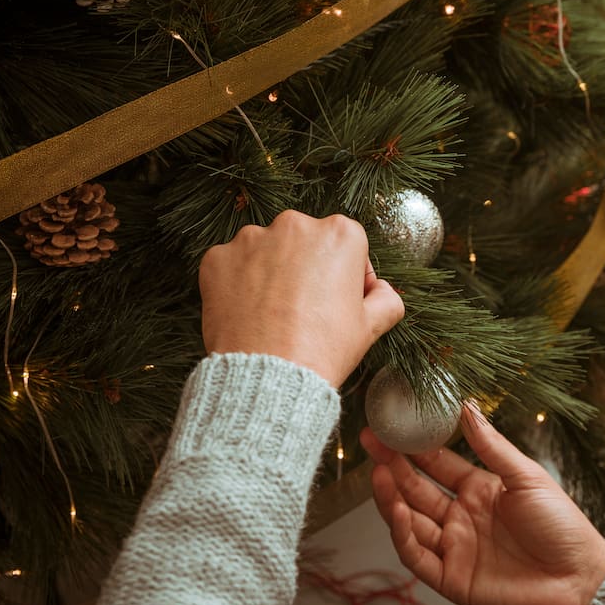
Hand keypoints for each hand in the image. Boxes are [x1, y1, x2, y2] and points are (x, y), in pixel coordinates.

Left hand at [199, 210, 403, 388]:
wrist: (268, 379)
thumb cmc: (323, 351)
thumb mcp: (371, 327)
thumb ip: (387, 299)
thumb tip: (383, 291)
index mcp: (339, 234)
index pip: (348, 245)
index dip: (347, 275)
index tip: (340, 301)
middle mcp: (294, 225)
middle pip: (305, 242)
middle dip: (306, 268)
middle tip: (305, 309)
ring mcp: (251, 239)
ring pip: (266, 251)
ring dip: (270, 273)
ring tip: (274, 314)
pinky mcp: (217, 258)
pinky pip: (231, 266)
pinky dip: (237, 284)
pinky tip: (248, 313)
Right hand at [361, 405, 604, 604]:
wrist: (580, 580)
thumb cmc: (562, 528)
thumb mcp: (526, 476)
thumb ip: (492, 445)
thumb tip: (466, 407)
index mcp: (480, 490)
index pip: (436, 464)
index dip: (412, 447)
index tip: (391, 425)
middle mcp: (462, 518)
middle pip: (417, 489)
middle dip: (392, 466)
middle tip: (371, 441)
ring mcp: (455, 548)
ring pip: (411, 521)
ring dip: (392, 498)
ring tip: (378, 472)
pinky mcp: (452, 579)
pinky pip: (418, 556)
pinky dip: (404, 535)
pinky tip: (398, 511)